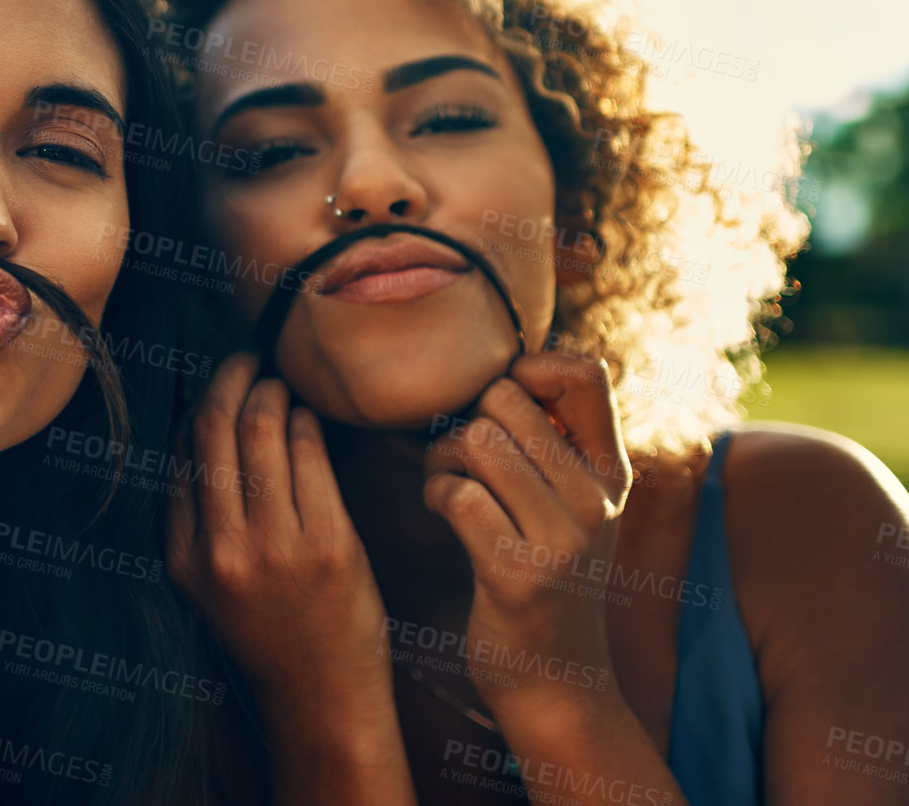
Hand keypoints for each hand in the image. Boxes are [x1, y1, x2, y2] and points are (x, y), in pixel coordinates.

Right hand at [166, 354, 398, 748]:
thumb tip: (195, 432)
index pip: (180, 454)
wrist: (322, 700)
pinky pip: (312, 456)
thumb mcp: (204, 585)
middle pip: (216, 428)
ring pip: (264, 431)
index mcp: (185, 558)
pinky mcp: (331, 545)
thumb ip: (193, 517)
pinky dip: (307, 424)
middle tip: (248, 358)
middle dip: (232, 378)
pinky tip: (309, 417)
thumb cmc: (267, 634)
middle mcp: (224, 548)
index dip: (199, 404)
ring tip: (280, 382)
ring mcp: (278, 547)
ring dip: (273, 393)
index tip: (217, 383)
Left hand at [423, 352, 631, 733]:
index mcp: (611, 472)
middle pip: (503, 400)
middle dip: (464, 420)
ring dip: (441, 458)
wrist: (555, 681)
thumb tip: (510, 363)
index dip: (526, 369)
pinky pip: (456, 492)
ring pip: (476, 441)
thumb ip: (557, 438)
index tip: (503, 409)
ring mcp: (561, 538)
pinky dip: (433, 493)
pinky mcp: (517, 573)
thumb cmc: (544, 571)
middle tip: (461, 458)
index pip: (584, 371)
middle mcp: (595, 500)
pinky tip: (443, 513)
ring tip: (450, 483)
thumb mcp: (573, 503)